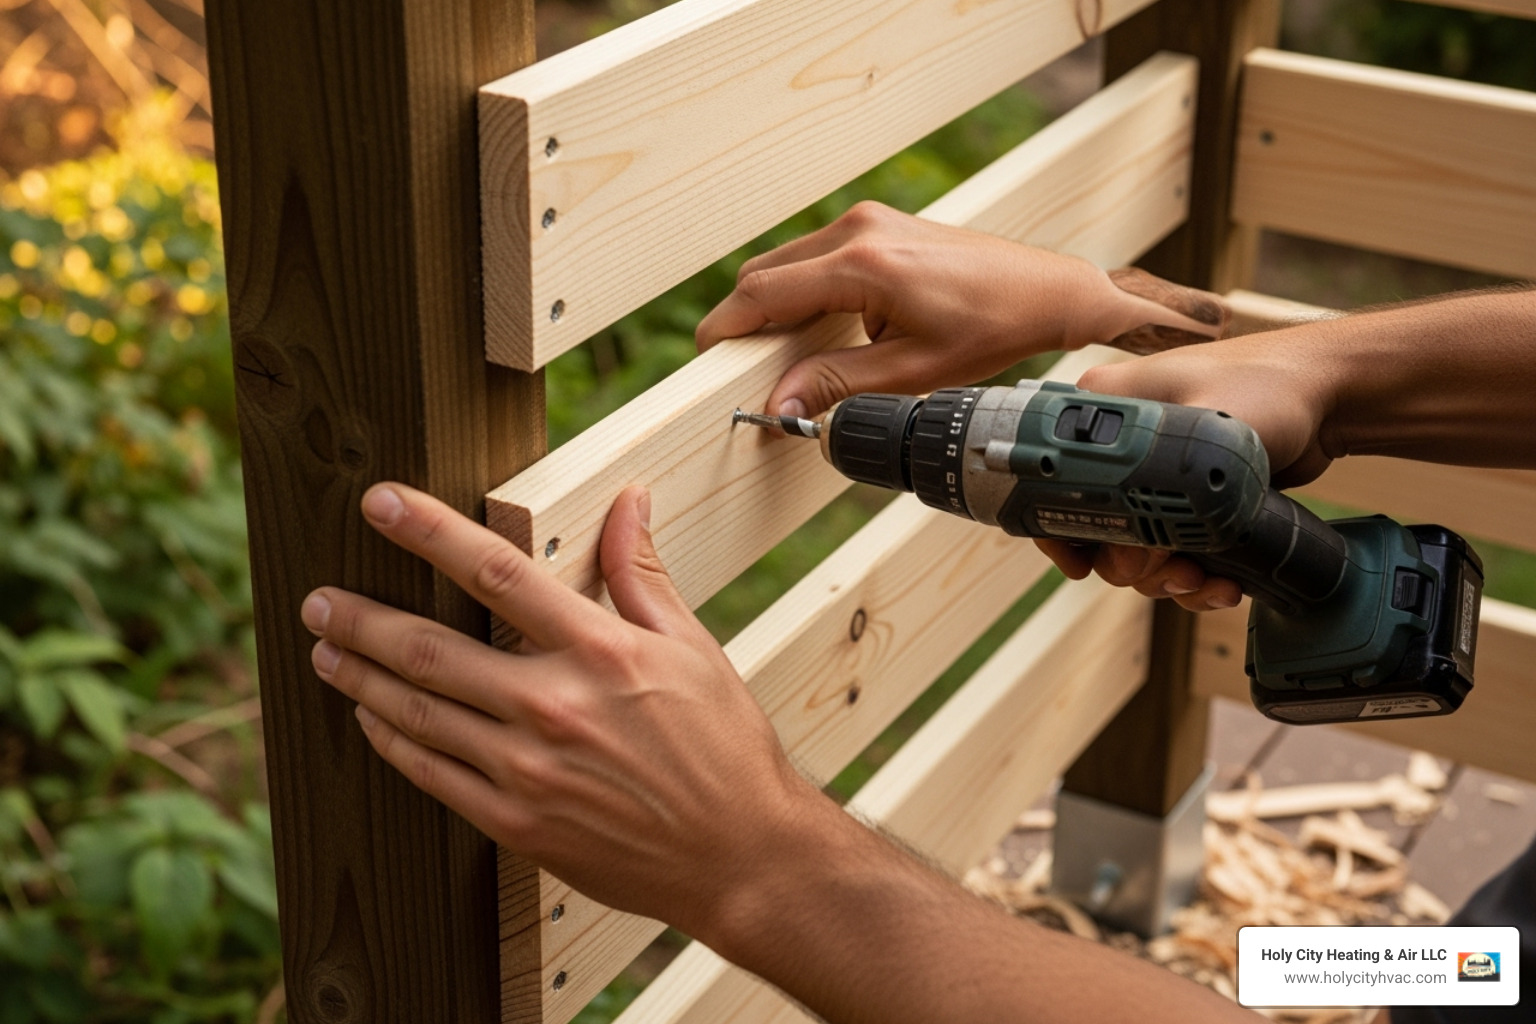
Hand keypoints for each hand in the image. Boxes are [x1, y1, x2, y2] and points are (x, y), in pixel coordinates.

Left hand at [300, 483, 824, 940]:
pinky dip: (392, 742)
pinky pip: (432, 775)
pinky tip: (370, 720)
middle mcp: (554, 707)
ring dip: (360, 678)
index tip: (380, 503)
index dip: (430, 532)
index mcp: (600, 652)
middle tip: (318, 598)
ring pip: (418, 713)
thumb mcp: (693, 648)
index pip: (497, 573)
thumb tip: (629, 501)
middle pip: (431, 650)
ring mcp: (527, 771)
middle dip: (362, 618)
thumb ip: (642, 573)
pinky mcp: (515, 823)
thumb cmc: (723, 747)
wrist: (740, 856)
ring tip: (325, 651)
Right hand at [696, 201, 1224, 418]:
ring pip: (787, 263)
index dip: (725, 331)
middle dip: (748, 324)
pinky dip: (803, 292)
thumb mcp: (912, 372)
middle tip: (745, 373)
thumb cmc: (990, 329)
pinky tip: (821, 330)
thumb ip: (837, 385)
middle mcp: (858, 229)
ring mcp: (868, 220)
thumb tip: (778, 406)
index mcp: (862, 264)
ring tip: (787, 358)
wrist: (1045, 291)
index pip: (762, 293)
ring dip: (776, 308)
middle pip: (765, 275)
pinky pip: (815, 256)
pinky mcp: (878, 224)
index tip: (707, 365)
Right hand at [1036, 334, 1339, 610]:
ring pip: (1136, 546)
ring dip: (1165, 578)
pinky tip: (1222, 585)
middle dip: (1129, 563)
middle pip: (1097, 524)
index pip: (1052, 477)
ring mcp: (1155, 474)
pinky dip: (1194, 575)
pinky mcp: (1189, 500)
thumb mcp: (1209, 429)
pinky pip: (1174, 550)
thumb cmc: (1272, 386)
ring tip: (1201, 581)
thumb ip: (1166, 488)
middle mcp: (1121, 443)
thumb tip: (1133, 557)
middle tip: (1165, 571)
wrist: (1333, 393)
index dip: (1060, 529)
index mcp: (1106, 409)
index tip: (1080, 565)